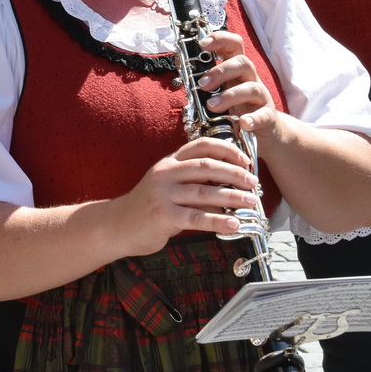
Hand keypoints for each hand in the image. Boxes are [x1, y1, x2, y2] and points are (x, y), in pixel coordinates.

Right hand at [110, 136, 259, 250]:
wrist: (117, 226)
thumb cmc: (149, 208)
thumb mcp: (169, 186)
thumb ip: (193, 182)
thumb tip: (230, 187)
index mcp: (170, 162)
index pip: (202, 145)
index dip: (227, 150)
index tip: (245, 160)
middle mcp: (165, 173)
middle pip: (207, 166)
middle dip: (235, 174)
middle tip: (253, 183)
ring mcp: (163, 194)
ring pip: (205, 192)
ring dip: (232, 197)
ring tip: (250, 203)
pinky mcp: (162, 215)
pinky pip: (196, 218)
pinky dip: (218, 221)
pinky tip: (233, 225)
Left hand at [197, 31, 279, 134]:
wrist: (263, 131)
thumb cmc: (237, 108)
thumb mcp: (220, 91)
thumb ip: (205, 81)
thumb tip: (180, 67)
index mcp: (237, 70)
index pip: (234, 45)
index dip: (221, 39)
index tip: (203, 43)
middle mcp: (250, 79)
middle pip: (243, 63)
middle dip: (221, 71)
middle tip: (203, 84)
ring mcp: (261, 98)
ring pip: (251, 87)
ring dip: (230, 95)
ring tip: (212, 105)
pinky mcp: (268, 117)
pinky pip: (264, 115)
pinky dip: (254, 119)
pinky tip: (243, 123)